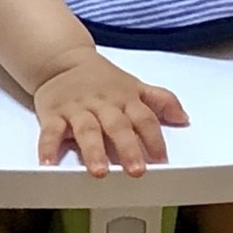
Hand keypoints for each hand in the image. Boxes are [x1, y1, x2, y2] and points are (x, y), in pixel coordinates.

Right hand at [33, 50, 188, 176]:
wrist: (62, 60)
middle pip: (117, 126)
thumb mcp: (134, 86)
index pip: (144, 118)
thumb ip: (161, 100)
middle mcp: (103, 105)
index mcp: (125, 99)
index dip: (154, 138)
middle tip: (136, 171)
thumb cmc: (103, 80)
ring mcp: (77, 109)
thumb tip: (184, 119)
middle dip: (128, 148)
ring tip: (98, 172)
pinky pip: (50, 131)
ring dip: (93, 151)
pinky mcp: (53, 115)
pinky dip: (47, 147)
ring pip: (87, 130)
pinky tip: (48, 164)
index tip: (161, 159)